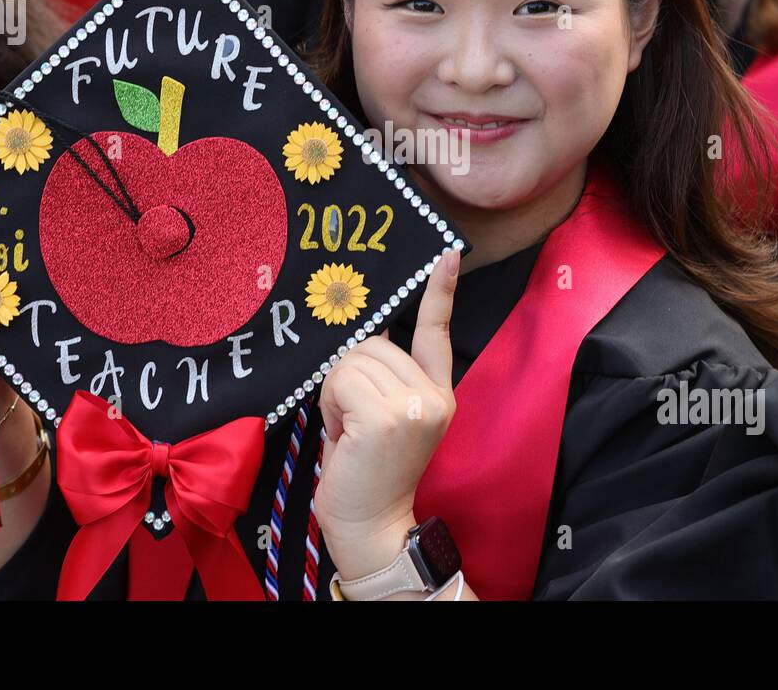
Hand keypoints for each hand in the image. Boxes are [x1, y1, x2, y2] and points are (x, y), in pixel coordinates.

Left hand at [315, 248, 459, 580]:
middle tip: (350, 419)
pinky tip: (340, 434)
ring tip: (346, 429)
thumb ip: (385, 375)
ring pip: (352, 361)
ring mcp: (414, 405)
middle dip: (347, 375)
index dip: (440, 291)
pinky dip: (329, 405)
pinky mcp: (388, 416)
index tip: (447, 254)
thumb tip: (362, 330)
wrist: (369, 523)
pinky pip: (340, 380)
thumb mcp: (385, 415)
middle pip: (372, 344)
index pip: (438, 332)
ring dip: (335, 393)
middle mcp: (434, 396)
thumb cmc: (366, 469)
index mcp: (437, 393)